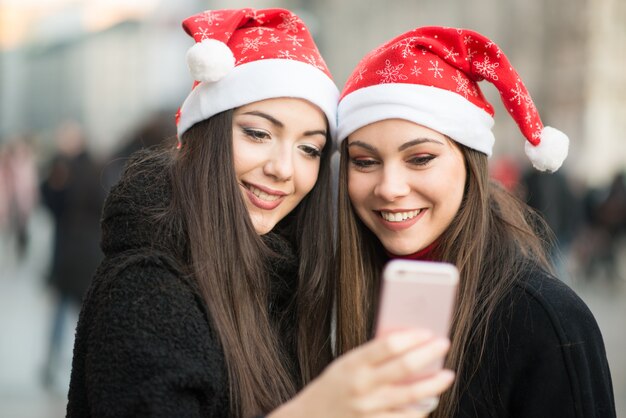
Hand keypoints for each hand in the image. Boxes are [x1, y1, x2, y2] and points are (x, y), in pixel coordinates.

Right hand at [269, 330, 453, 417]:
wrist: (312, 417)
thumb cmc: (334, 385)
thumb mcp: (346, 363)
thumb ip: (373, 356)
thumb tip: (408, 345)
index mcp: (353, 364)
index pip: (388, 346)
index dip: (411, 337)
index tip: (427, 332)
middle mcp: (362, 386)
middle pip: (404, 367)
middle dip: (429, 354)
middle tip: (444, 344)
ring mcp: (369, 409)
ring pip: (411, 397)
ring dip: (433, 385)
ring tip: (447, 375)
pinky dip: (420, 410)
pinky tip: (429, 401)